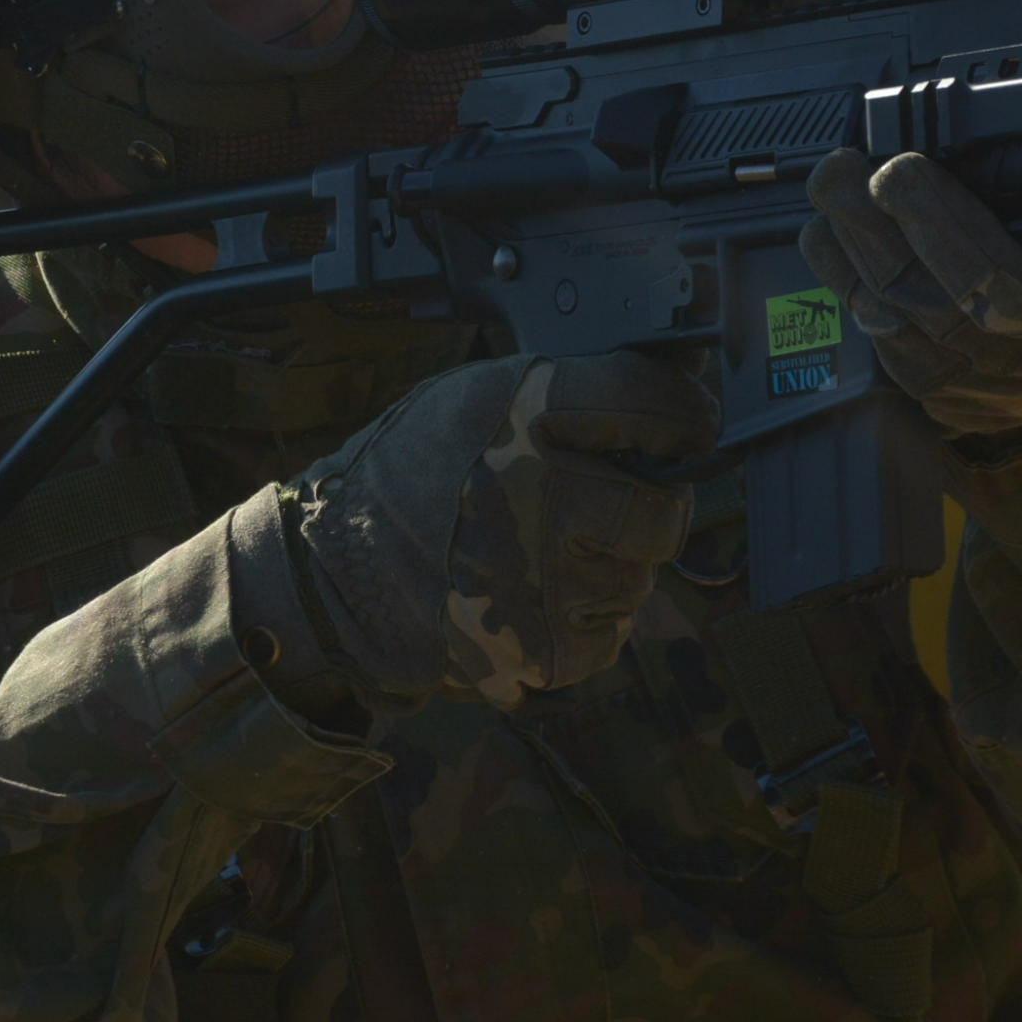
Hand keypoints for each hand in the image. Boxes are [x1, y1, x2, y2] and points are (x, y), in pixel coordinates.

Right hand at [291, 352, 716, 708]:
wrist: (333, 572)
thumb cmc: (413, 473)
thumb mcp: (476, 395)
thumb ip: (569, 388)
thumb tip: (677, 373)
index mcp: (522, 415)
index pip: (650, 401)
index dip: (684, 413)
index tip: (688, 424)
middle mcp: (535, 494)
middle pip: (663, 511)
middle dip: (651, 508)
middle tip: (609, 504)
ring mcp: (539, 579)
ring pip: (640, 578)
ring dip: (611, 568)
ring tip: (543, 552)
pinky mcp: (542, 649)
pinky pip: (611, 632)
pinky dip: (585, 618)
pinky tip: (534, 594)